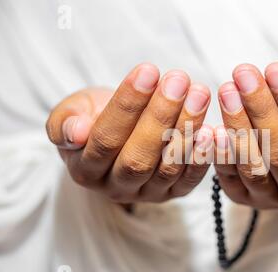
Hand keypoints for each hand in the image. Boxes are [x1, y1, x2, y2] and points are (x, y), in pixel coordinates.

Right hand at [46, 63, 213, 203]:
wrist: (118, 132)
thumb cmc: (94, 116)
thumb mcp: (72, 111)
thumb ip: (64, 121)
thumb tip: (75, 132)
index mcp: (85, 170)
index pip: (105, 139)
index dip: (126, 106)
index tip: (147, 71)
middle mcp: (115, 188)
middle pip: (138, 158)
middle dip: (161, 116)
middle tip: (179, 80)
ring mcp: (147, 194)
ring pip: (167, 168)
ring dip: (185, 130)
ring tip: (199, 94)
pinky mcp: (172, 193)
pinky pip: (189, 180)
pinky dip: (202, 157)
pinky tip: (213, 130)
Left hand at [214, 62, 277, 208]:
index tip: (275, 70)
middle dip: (261, 111)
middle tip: (243, 76)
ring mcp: (272, 198)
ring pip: (255, 167)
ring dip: (238, 127)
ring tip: (227, 92)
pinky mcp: (243, 198)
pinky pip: (230, 180)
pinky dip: (220, 155)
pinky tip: (211, 128)